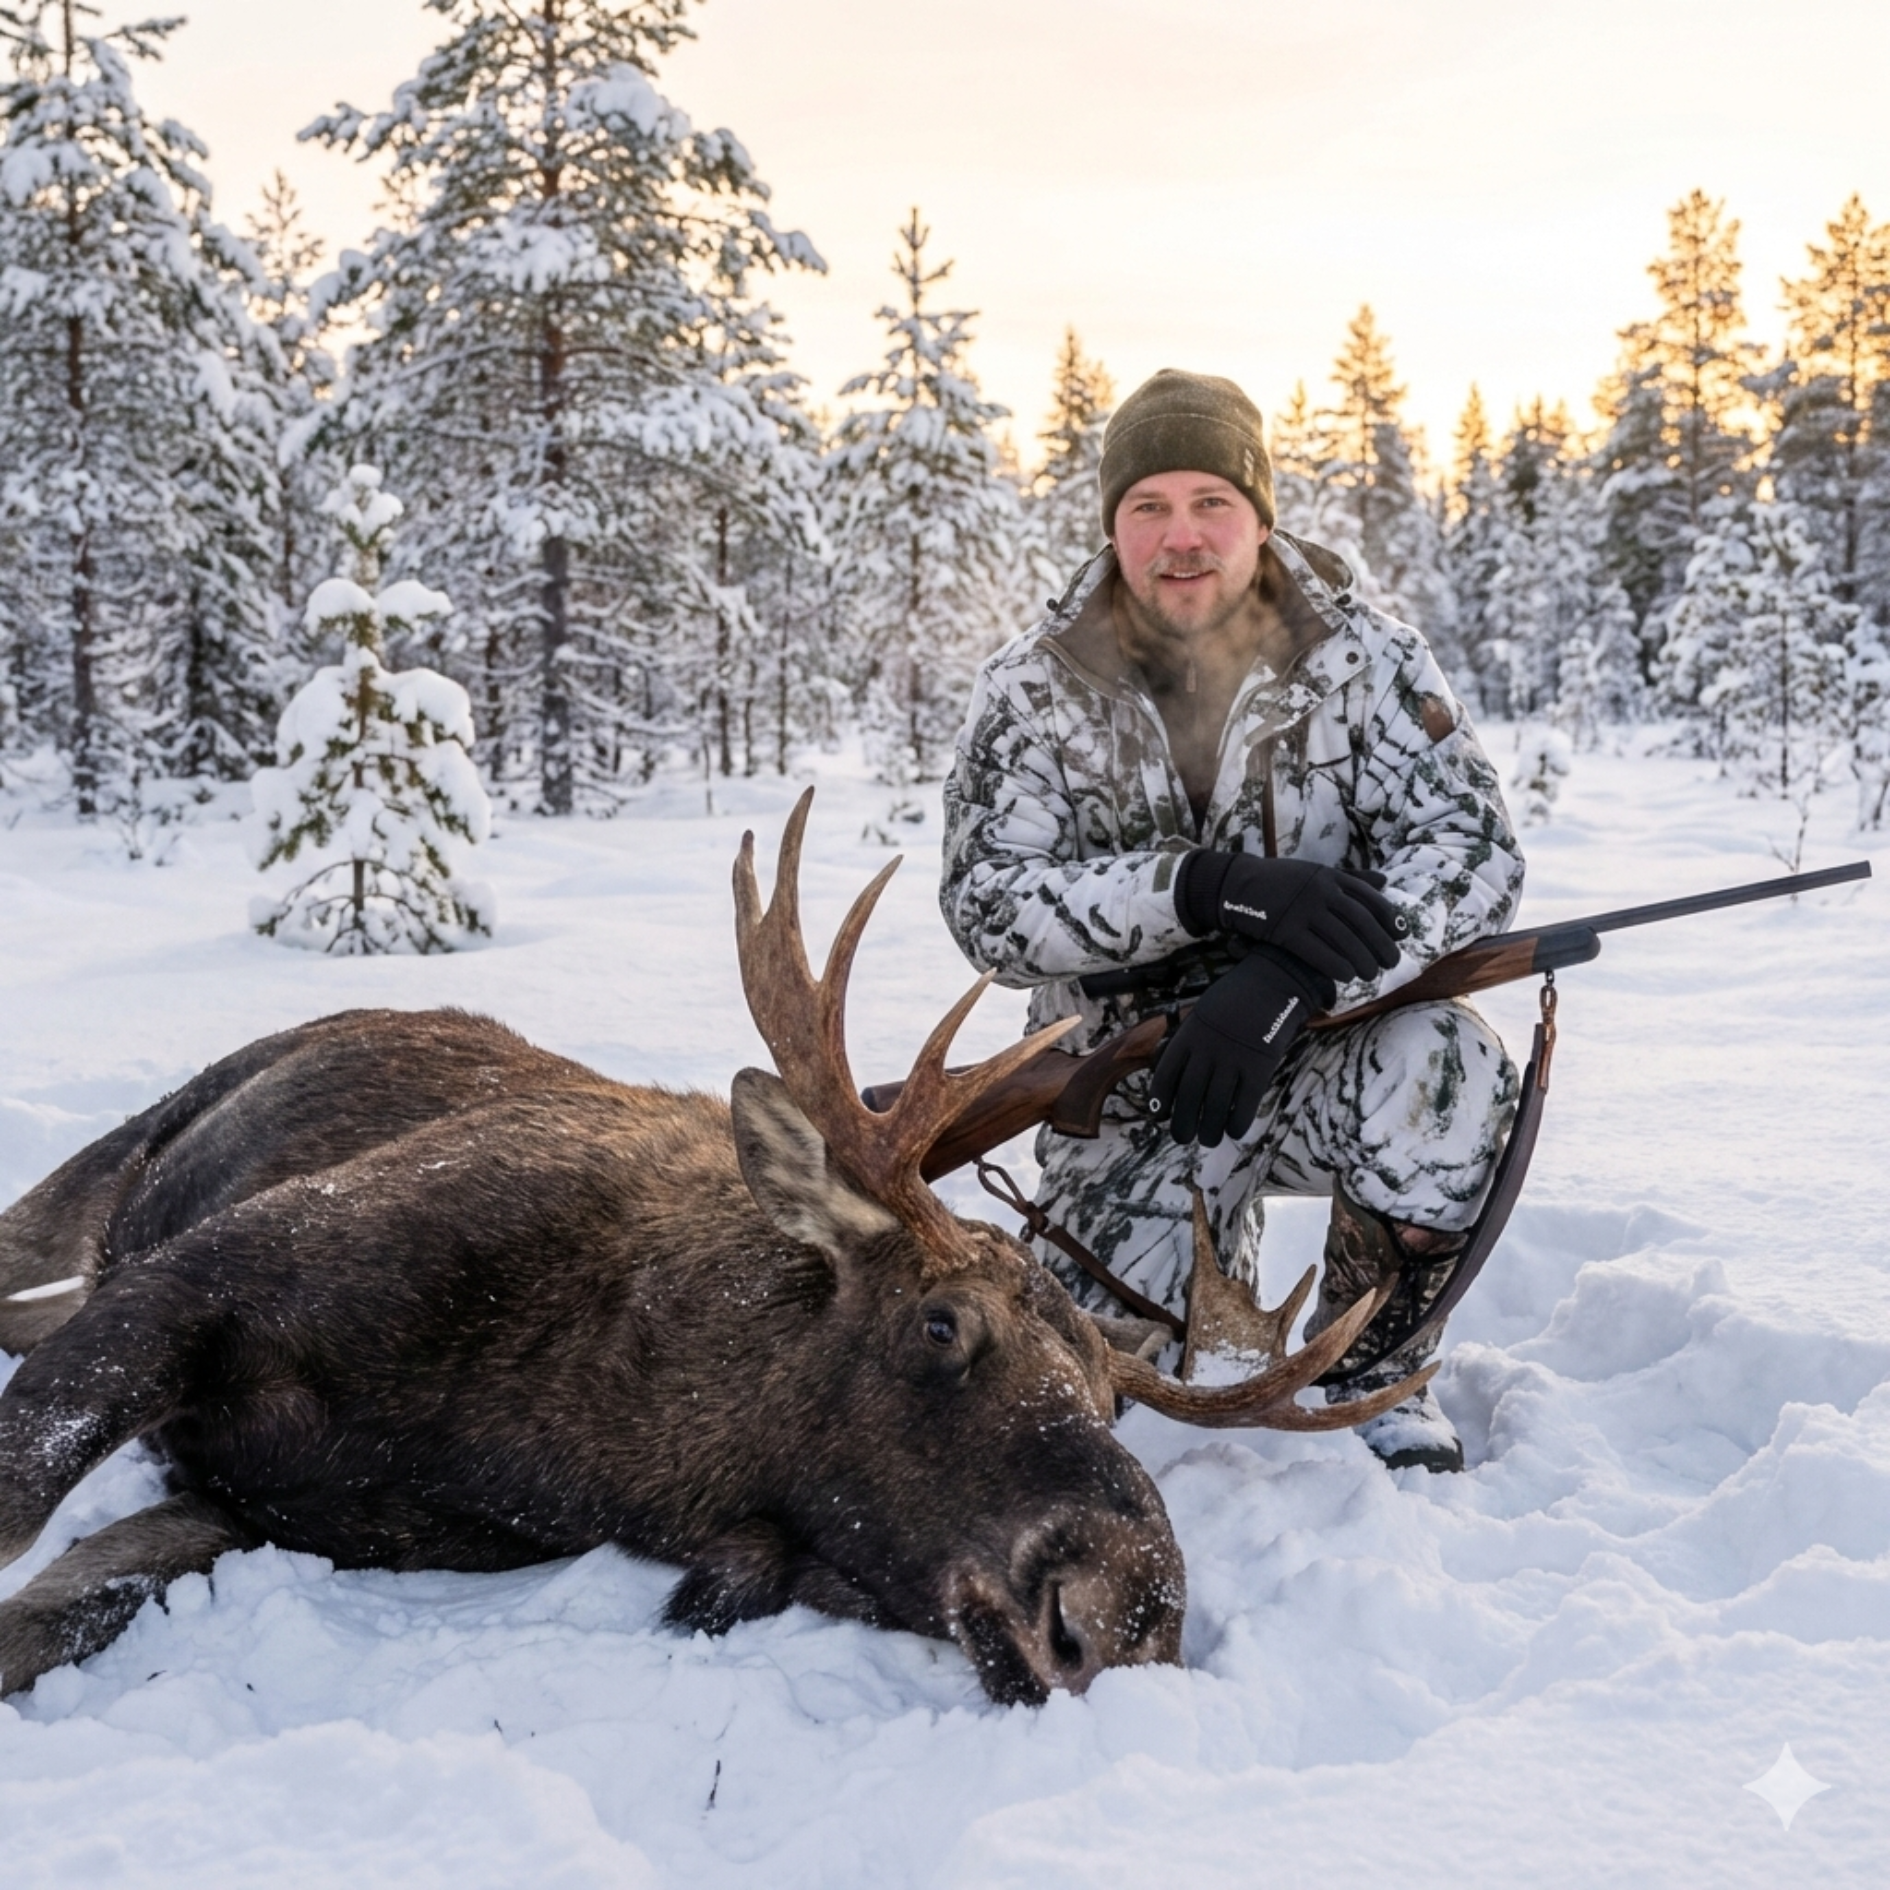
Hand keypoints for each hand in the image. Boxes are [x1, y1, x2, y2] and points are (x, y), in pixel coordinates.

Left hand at [1147, 947, 1329, 1148]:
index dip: (1160, 1101)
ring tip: (1208, 1139)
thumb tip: (1176, 1071)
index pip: (1165, 1075)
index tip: (1159, 1116)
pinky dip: (1237, 1124)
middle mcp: (1206, 1051)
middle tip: (1183, 1138)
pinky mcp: (1259, 1068)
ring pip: (1214, 1107)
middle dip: (1182, 1124)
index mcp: (1189, 1036)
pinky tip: (1234, 1131)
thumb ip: (1189, 1040)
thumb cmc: (1237, 998)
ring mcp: (1233, 1060)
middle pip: (1188, 1098)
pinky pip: (1244, 1106)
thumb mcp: (1202, 1013)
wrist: (1274, 981)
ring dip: (1209, 1130)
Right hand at [1176, 851, 1403, 985]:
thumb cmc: (1280, 881)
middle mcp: (1320, 890)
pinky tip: (1346, 977)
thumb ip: (1349, 878)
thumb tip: (1385, 881)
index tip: (1401, 936)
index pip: (1369, 898)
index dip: (1389, 919)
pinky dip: (1335, 965)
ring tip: (1371, 975)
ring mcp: (1302, 909)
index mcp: (1330, 876)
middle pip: (1361, 921)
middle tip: (1391, 962)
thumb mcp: (1316, 872)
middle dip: (1380, 944)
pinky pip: (1316, 951)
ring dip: (1361, 959)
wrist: (1236, 884)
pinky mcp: (1284, 928)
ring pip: (1342, 938)